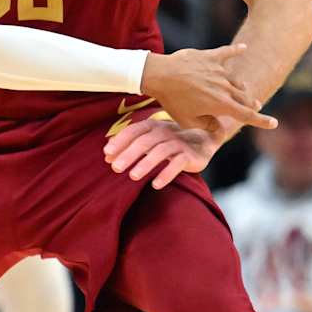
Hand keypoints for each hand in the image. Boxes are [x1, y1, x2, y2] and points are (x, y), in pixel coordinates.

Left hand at [104, 118, 219, 189]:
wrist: (204, 139)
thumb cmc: (169, 141)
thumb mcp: (149, 141)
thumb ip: (129, 147)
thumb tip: (107, 157)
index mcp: (153, 126)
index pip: (133, 131)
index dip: (120, 141)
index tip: (107, 153)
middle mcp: (165, 132)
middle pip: (145, 142)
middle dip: (129, 154)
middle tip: (115, 168)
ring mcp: (179, 143)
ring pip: (161, 152)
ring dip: (146, 164)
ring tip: (133, 176)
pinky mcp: (190, 155)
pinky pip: (178, 164)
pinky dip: (166, 174)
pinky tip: (156, 185)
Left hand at [139, 44, 273, 135]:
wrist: (160, 75)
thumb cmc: (172, 100)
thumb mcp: (188, 120)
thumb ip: (207, 125)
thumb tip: (222, 130)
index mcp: (221, 104)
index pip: (246, 115)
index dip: (261, 120)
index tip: (274, 123)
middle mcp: (225, 87)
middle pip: (244, 97)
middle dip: (250, 103)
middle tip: (255, 105)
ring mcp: (219, 70)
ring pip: (236, 80)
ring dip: (241, 86)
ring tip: (243, 89)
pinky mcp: (210, 57)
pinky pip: (227, 52)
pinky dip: (236, 51)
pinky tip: (244, 48)